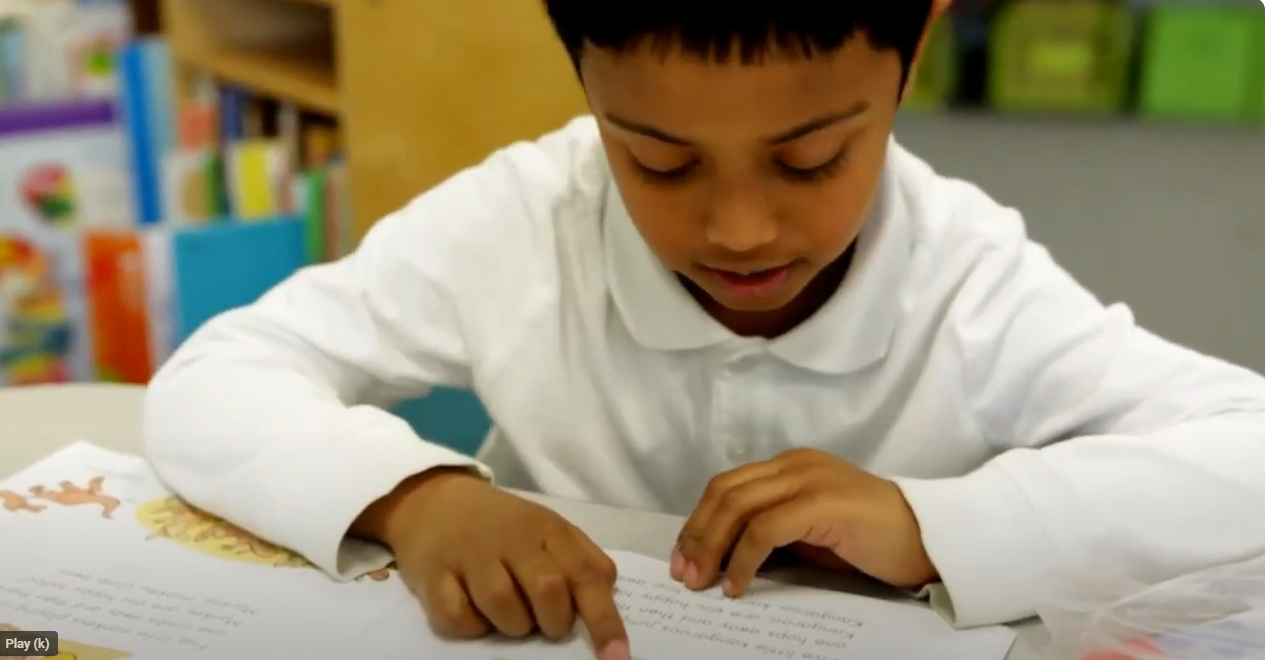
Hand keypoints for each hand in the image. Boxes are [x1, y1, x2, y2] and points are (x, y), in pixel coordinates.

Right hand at [377, 470, 629, 659]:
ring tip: (508, 616)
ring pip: (503, 605)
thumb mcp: (548, 530)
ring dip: (512, 625)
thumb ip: (582, 560)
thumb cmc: (503, 526)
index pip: (587, 576)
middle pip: (548, 590)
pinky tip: (472, 611)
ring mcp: (471, 555)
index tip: (616, 656)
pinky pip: (457, 616)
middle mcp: (512, 539)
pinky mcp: (434, 575)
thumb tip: (609, 596)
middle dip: (553, 621)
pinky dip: (470, 626)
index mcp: (549, 531)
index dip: (604, 620)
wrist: (435, 501)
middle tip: (545, 622)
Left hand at [671, 448, 936, 596]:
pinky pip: (765, 529)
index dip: (698, 522)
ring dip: (712, 547)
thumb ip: (774, 532)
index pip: (728, 487)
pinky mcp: (822, 503)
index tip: (683, 558)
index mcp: (791, 465)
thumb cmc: (873, 540)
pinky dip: (743, 559)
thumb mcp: (813, 532)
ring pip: (738, 506)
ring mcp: (809, 479)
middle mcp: (795, 464)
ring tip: (702, 582)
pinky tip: (738, 585)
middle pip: (724, 493)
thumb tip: (725, 558)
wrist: (930, 537)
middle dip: (697, 534)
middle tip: (684, 574)